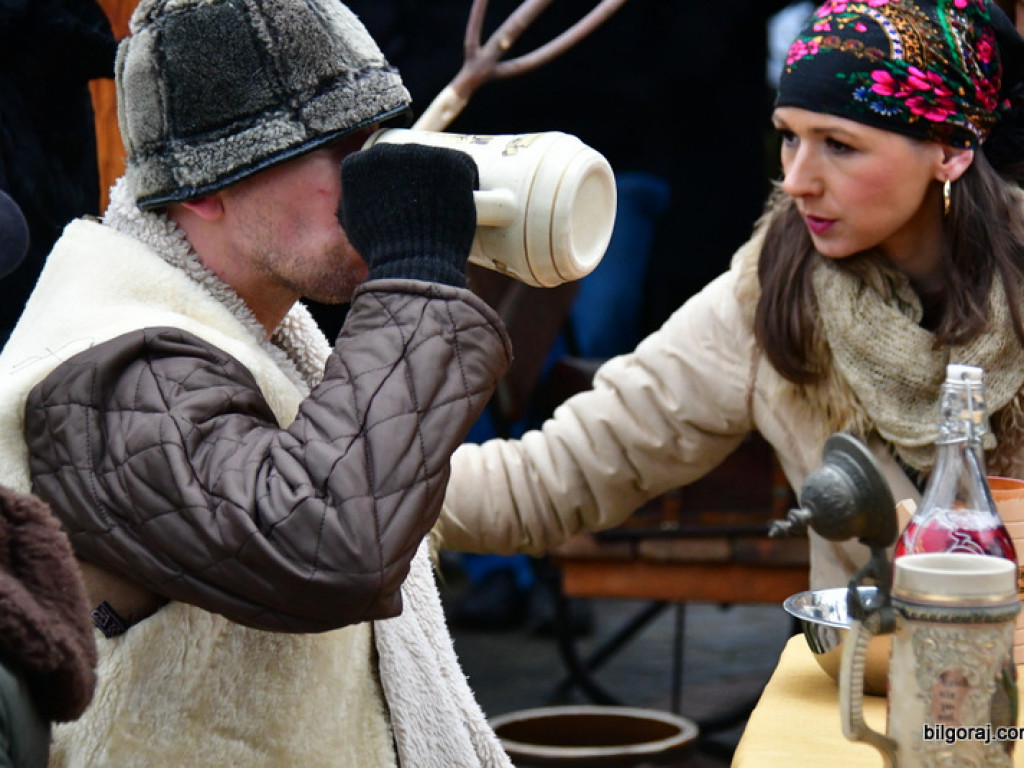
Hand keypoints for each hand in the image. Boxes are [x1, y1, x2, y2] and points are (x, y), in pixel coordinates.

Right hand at [339, 142, 478, 286]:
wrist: (413, 263)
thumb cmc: (383, 252)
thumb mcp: (354, 224)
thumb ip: (353, 201)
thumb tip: (359, 193)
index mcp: (359, 164)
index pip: (379, 165)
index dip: (393, 182)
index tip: (402, 200)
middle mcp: (387, 152)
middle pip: (407, 158)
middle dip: (417, 178)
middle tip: (426, 206)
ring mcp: (420, 154)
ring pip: (433, 160)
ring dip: (440, 178)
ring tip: (442, 208)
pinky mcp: (451, 161)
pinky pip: (462, 165)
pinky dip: (465, 180)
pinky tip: (459, 200)